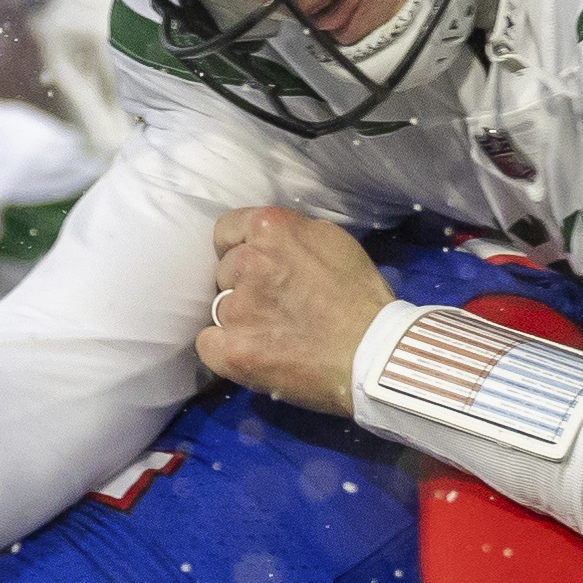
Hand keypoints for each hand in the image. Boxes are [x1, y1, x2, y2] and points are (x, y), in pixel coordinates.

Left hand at [194, 206, 383, 414]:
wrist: (374, 353)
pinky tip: (252, 353)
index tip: (255, 264)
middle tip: (277, 303)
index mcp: (270, 229)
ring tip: (274, 333)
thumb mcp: (332, 241)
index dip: (239, 248)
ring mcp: (237, 309)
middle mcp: (247, 263)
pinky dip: (225, 349)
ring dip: (239, 318)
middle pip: (224, 271)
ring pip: (219, 308)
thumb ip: (291, 235)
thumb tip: (269, 241)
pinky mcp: (232, 350)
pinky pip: (207, 344)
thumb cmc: (361, 296)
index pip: (226, 230)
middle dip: (244, 284)